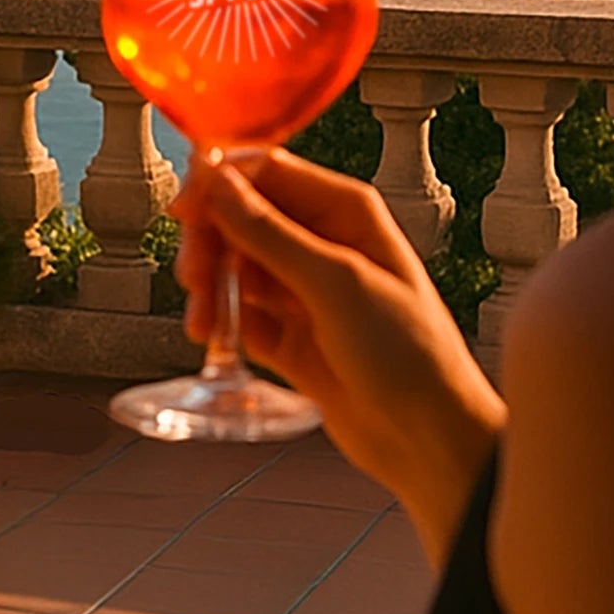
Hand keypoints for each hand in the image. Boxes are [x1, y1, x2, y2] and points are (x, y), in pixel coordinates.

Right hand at [176, 147, 505, 561]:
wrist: (430, 441)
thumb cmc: (407, 351)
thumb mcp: (336, 283)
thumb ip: (270, 232)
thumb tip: (216, 181)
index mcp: (344, 211)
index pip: (266, 172)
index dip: (219, 183)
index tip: (183, 209)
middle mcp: (321, 242)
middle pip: (240, 218)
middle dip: (210, 242)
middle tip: (192, 276)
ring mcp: (303, 289)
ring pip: (234, 266)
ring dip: (210, 285)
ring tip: (202, 320)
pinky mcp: (290, 335)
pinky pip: (241, 313)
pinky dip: (221, 320)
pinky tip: (211, 337)